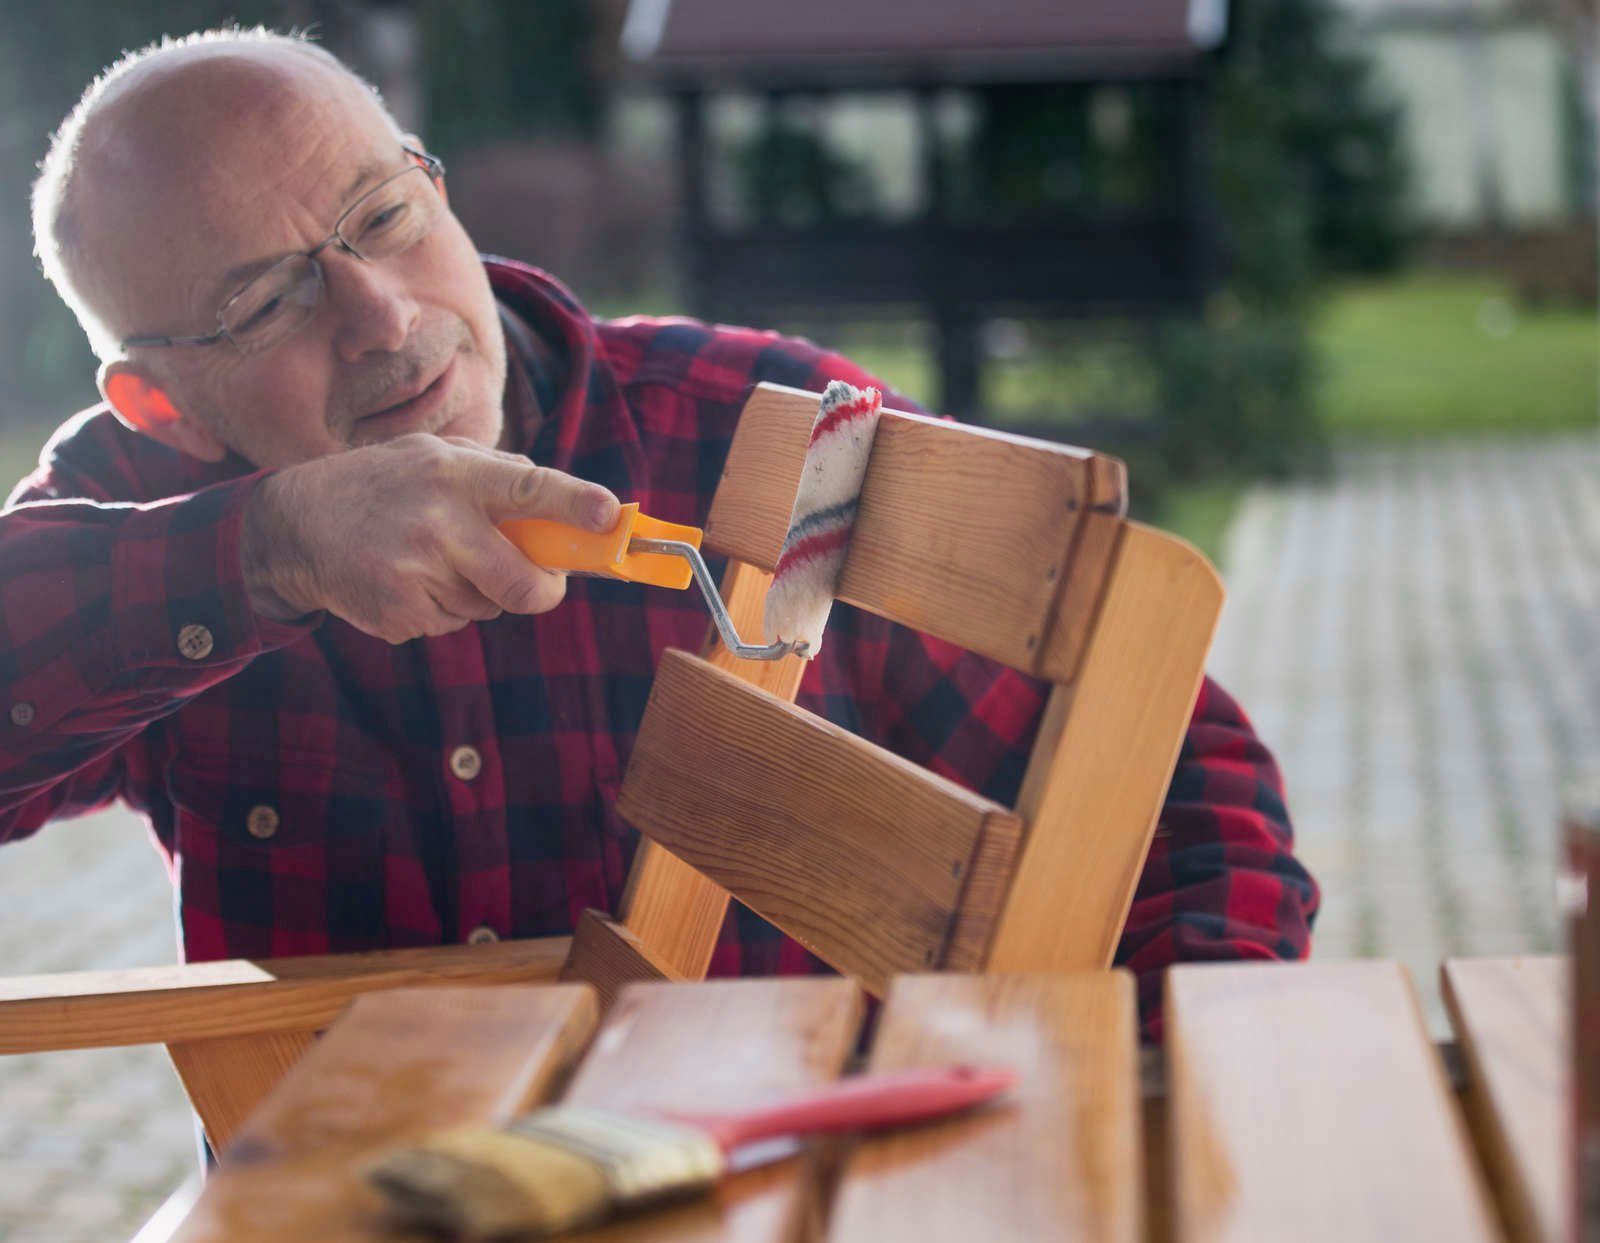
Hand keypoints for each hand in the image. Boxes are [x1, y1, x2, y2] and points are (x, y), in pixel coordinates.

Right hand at [241, 434, 619, 642]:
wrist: (294, 525)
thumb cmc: (383, 485)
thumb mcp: (434, 457)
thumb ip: (498, 474)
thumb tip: (569, 505)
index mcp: (456, 476)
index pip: (529, 489)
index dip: (574, 505)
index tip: (610, 516)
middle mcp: (438, 523)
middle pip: (525, 586)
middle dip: (541, 591)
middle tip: (538, 582)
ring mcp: (416, 574)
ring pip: (489, 607)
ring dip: (478, 592)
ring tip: (431, 559)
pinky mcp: (399, 615)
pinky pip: (452, 624)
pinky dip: (441, 609)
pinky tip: (406, 580)